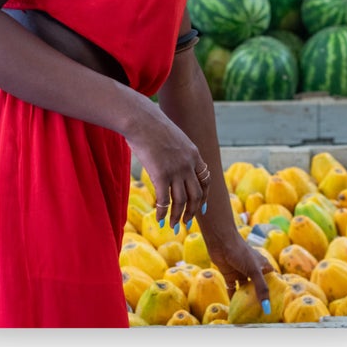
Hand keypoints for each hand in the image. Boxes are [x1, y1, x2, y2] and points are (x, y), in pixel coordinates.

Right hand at [127, 101, 212, 233]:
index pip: (205, 180)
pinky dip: (163, 212)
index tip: (202, 208)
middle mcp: (188, 164)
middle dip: (192, 211)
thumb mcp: (172, 136)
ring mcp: (176, 170)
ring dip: (178, 216)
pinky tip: (160, 219)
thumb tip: (169, 158)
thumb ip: (176, 150)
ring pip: (181, 201)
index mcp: (194, 154)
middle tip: (187, 222)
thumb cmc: (151, 126)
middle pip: (196, 194)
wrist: (141, 120)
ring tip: (174, 226)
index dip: (204, 196)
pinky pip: (164, 200)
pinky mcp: (161, 175)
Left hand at [203, 224, 271, 309]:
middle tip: (263, 312)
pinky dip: (233, 297)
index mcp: (263, 266)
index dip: (275, 291)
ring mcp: (242, 272)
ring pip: (246, 289)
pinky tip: (234, 307)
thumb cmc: (240, 252)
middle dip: (260, 298)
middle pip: (258, 286)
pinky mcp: (230, 275)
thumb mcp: (254, 270)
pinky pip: (233, 289)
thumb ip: (261, 288)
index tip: (278, 304)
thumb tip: (267, 307)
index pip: (273, 280)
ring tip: (249, 313)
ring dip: (246, 299)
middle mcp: (254, 270)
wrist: (221, 241)